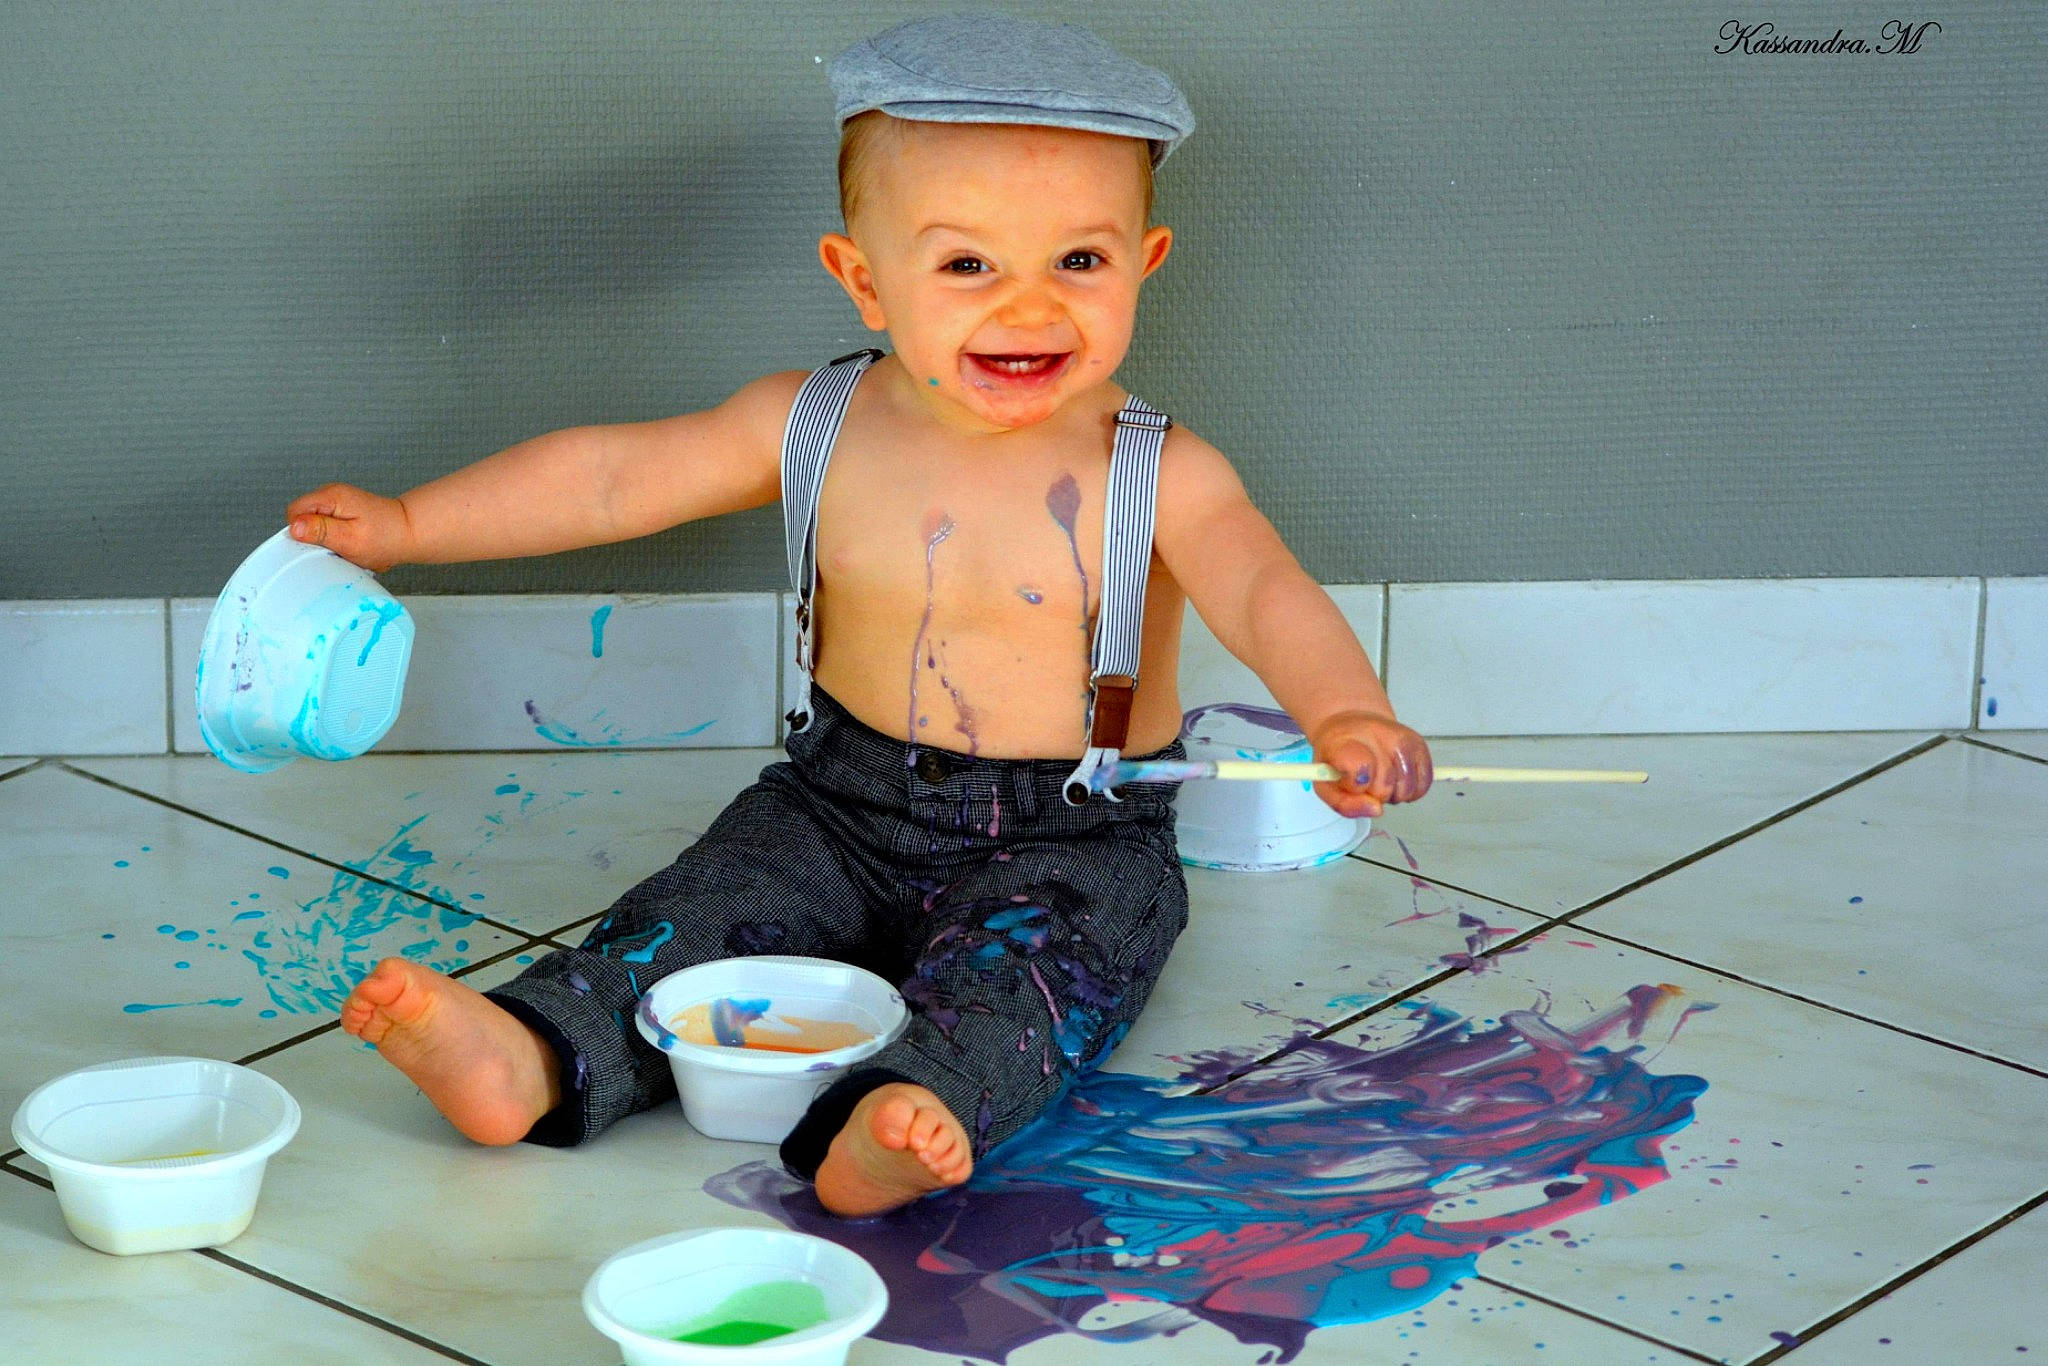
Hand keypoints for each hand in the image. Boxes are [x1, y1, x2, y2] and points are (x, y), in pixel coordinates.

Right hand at [285, 483, 412, 571]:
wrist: (410, 532)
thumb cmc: (386, 538)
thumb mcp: (350, 539)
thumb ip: (321, 532)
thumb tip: (295, 527)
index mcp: (331, 496)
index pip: (294, 512)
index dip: (301, 532)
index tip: (320, 544)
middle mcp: (332, 494)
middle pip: (303, 517)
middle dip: (315, 537)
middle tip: (337, 547)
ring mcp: (338, 502)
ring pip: (315, 524)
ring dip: (328, 540)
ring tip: (348, 546)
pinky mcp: (344, 511)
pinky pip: (329, 527)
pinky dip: (338, 539)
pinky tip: (352, 543)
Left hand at [1309, 710, 1432, 818]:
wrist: (1351, 727)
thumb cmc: (1338, 760)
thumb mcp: (1327, 786)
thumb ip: (1346, 804)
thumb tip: (1377, 810)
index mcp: (1344, 741)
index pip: (1360, 767)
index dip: (1358, 785)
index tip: (1353, 784)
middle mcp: (1375, 733)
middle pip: (1385, 784)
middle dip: (1376, 795)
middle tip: (1367, 785)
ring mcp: (1400, 737)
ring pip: (1407, 787)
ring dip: (1395, 795)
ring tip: (1382, 784)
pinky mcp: (1419, 743)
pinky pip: (1424, 783)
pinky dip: (1413, 792)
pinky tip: (1398, 783)